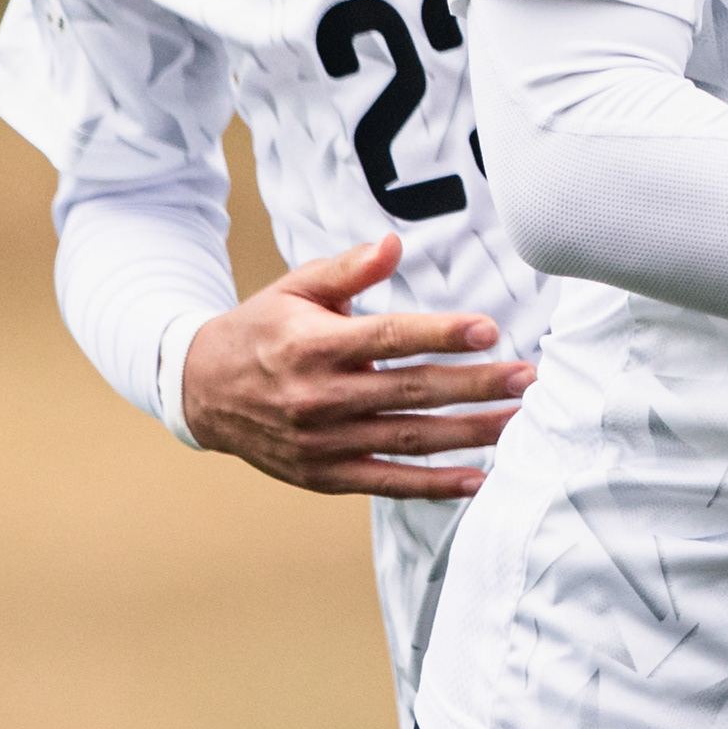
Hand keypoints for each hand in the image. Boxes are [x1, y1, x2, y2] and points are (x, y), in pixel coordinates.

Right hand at [178, 233, 533, 497]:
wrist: (200, 391)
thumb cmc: (261, 330)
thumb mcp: (295, 287)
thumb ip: (348, 267)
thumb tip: (395, 242)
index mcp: (314, 344)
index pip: (388, 338)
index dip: (439, 334)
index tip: (488, 329)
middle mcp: (319, 396)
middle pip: (410, 391)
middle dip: (474, 386)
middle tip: (527, 378)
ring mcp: (322, 441)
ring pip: (407, 439)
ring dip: (468, 434)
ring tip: (518, 422)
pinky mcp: (324, 475)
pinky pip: (385, 483)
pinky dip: (431, 486)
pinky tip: (476, 478)